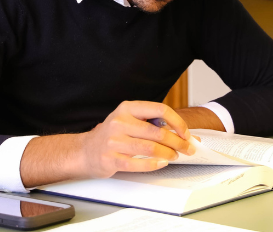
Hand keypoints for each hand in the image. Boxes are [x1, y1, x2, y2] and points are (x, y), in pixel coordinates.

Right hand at [77, 101, 194, 177]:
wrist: (85, 151)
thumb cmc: (113, 135)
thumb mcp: (129, 120)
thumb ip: (152, 124)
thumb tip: (183, 134)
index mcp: (127, 108)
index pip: (159, 109)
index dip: (177, 122)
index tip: (186, 133)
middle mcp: (120, 122)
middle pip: (157, 132)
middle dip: (177, 142)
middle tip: (187, 149)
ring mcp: (114, 141)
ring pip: (150, 148)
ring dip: (168, 154)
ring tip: (175, 156)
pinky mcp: (111, 159)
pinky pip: (138, 164)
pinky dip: (154, 164)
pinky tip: (162, 163)